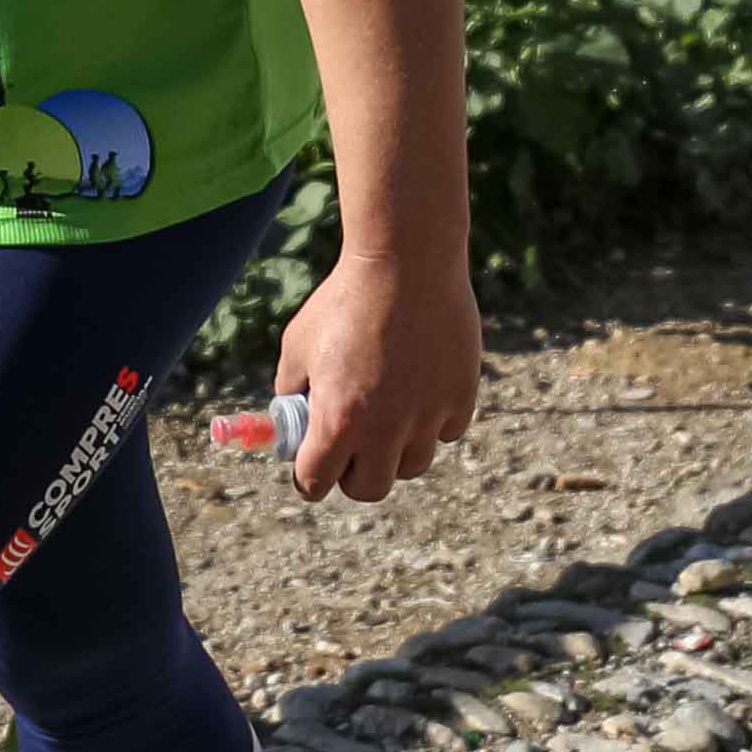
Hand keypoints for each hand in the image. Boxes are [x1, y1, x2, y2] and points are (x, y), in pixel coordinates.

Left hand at [273, 238, 479, 502]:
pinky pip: (445, 431)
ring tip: (387, 415)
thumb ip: (291, 388)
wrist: (406, 263)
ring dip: (395, 450)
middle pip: (370, 489)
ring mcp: (427, 416)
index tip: (312, 468)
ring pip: (412, 465)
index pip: (316, 484)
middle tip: (351, 449)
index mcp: (337, 421)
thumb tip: (294, 416)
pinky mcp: (460, 398)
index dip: (309, 479)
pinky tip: (418, 388)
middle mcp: (385, 429)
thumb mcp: (298, 344)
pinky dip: (431, 421)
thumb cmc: (343, 301)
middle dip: (354, 474)